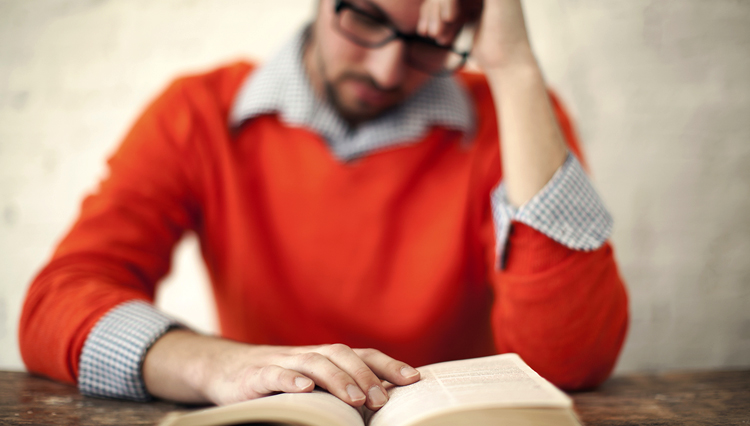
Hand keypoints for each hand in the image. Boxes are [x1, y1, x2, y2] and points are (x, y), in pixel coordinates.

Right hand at [143, 330, 420, 410]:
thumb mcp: (309, 385)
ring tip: (356, 398)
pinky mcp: (255, 376)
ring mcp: (282, 362)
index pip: (362, 355)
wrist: (222, 370)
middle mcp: (307, 355)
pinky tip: (306, 389)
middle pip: (343, 355)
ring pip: (315, 363)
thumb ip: (338, 392)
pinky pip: (275, 375)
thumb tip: (378, 409)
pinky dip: (291, 380)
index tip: (414, 379)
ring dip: (338, 379)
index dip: (388, 365)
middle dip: (367, 376)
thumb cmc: (274, 382)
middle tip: (385, 400)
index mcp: (324, 358)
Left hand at [417, 0, 535, 70]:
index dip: (432, 8)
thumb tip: (427, 7)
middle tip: (428, 33)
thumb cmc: (489, 51)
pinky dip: (447, 1)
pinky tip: (449, 19)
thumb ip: (451, 12)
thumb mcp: (463, 25)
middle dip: (432, 9)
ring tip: (435, 33)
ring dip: (436, 8)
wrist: (509, 64)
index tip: (425, 31)